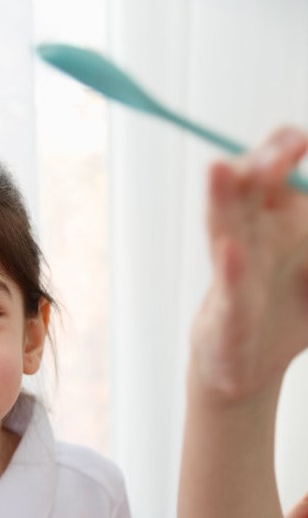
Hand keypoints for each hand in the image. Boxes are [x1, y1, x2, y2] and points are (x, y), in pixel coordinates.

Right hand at [190, 126, 307, 402]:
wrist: (251, 372)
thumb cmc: (287, 311)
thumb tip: (297, 207)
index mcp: (273, 216)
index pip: (272, 164)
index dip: (283, 145)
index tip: (300, 147)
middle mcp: (247, 235)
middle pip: (242, 183)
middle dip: (259, 160)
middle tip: (282, 153)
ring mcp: (232, 274)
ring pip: (223, 225)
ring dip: (221, 197)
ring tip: (218, 169)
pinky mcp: (228, 316)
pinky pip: (230, 289)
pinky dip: (231, 270)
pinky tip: (232, 252)